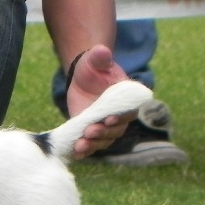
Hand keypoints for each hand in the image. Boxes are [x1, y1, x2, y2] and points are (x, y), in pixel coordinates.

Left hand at [66, 45, 136, 159]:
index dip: (120, 117)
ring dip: (93, 145)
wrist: (82, 78)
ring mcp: (105, 127)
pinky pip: (91, 145)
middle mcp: (119, 116)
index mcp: (126, 100)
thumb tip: (102, 50)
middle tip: (90, 131)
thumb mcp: (96, 60)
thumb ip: (100, 58)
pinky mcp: (91, 132)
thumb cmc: (94, 67)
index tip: (108, 118)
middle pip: (115, 130)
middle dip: (103, 133)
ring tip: (80, 145)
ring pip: (103, 141)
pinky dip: (84, 151)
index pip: (128, 112)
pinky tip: (76, 153)